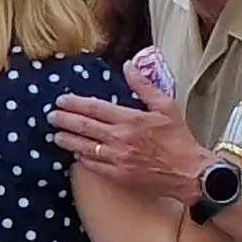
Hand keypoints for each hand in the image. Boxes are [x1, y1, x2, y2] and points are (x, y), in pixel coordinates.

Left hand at [50, 77, 214, 199]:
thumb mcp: (166, 106)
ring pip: (84, 147)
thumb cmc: (180, 139)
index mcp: (130, 119)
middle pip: (84, 127)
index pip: (94, 108)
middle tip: (51, 116)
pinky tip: (76, 154)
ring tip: (56, 136)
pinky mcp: (119, 175)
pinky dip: (82, 158)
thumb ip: (144, 86)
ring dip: (68, 140)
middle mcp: (120, 138)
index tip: (62, 100)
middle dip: (64, 120)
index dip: (75, 103)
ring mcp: (117, 159)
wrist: (190, 173)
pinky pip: (93, 165)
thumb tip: (129, 66)